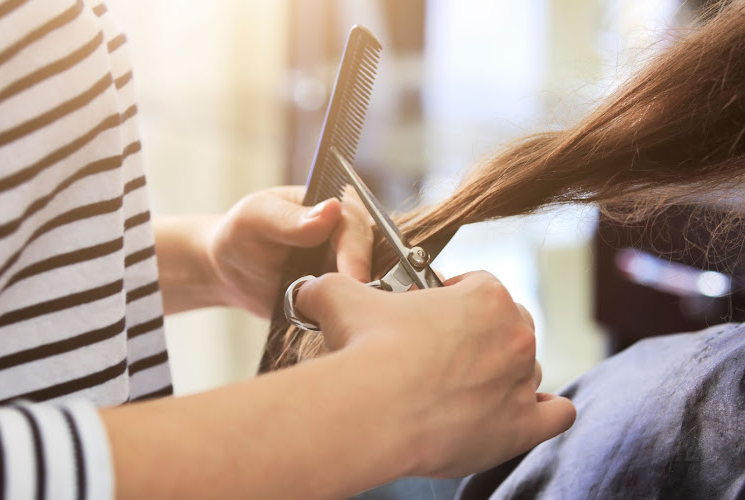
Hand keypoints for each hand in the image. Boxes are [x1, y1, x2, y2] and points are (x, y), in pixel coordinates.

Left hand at [207, 186, 372, 317]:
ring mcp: (352, 264)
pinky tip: (338, 326)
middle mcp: (352, 233)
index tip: (354, 280)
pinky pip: (359, 305)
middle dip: (362, 282)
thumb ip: (291, 219)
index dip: (357, 254)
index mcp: (337, 203)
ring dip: (357, 302)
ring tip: (343, 320)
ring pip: (371, 284)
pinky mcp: (348, 292)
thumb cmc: (241, 235)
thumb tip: (331, 210)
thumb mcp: (257, 219)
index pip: (357, 227)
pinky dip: (350, 316)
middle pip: (372, 258)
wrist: (233, 273)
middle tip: (350, 309)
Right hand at [295, 271, 575, 476]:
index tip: (431, 313)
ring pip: (525, 370)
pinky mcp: (522, 427)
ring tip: (463, 388)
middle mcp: (514, 335)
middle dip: (481, 334)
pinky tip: (518, 411)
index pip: (481, 286)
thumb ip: (331, 285)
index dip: (454, 297)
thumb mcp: (342, 298)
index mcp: (486, 296)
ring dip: (502, 375)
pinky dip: (543, 412)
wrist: (373, 409)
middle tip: (444, 352)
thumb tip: (309, 289)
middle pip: (511, 326)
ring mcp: (522, 381)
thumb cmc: (367, 348)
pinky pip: (556, 414)